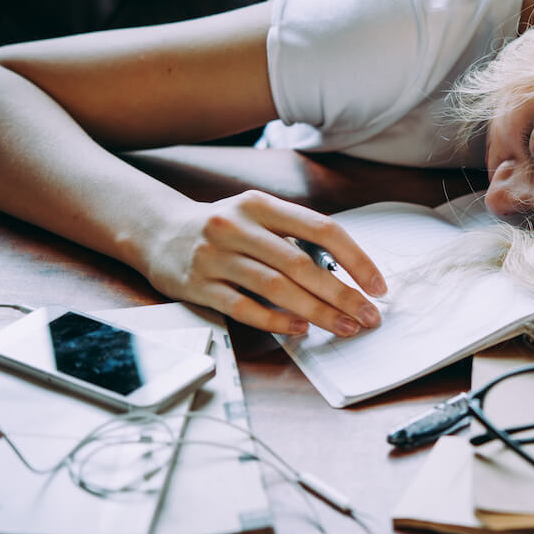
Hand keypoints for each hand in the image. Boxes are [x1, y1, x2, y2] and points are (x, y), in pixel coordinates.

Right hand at [141, 190, 386, 336]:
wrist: (156, 232)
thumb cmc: (224, 229)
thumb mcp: (257, 217)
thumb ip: (295, 236)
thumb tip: (350, 274)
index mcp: (260, 204)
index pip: (321, 229)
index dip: (355, 259)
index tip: (377, 286)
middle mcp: (237, 225)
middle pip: (301, 264)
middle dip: (342, 294)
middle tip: (368, 317)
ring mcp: (215, 256)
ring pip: (276, 287)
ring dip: (316, 311)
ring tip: (344, 327)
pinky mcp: (198, 285)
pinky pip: (243, 307)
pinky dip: (275, 320)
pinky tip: (300, 329)